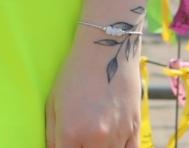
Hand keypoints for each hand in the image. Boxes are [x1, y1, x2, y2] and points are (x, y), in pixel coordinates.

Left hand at [45, 27, 142, 147]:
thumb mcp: (53, 104)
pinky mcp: (135, 129)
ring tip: (93, 139)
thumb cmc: (74, 74)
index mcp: (70, 133)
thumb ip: (53, 136)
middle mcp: (95, 139)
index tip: (67, 145)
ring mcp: (118, 136)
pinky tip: (112, 144)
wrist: (107, 50)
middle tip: (79, 140)